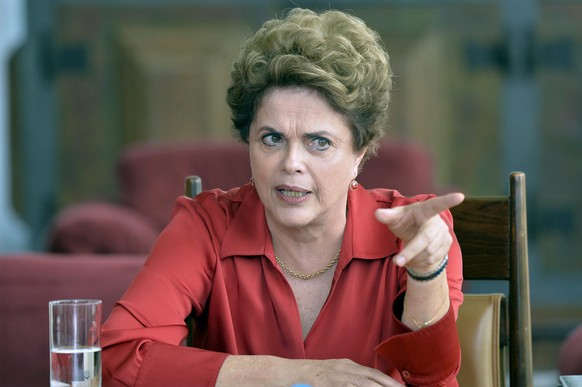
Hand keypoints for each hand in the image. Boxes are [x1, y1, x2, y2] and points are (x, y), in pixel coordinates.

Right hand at [216, 356, 403, 386]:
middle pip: (375, 378)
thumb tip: (366, 384)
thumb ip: (347, 381)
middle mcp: (345, 367)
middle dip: (392, 386)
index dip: (390, 383)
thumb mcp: (331, 377)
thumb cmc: (308, 379)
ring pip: (367, 382)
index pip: (374, 375)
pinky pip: (352, 385)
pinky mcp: (331, 380)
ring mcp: (338, 374)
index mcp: (347, 366)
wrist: (285, 374)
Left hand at [374, 193, 463, 273]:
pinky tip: (414, 258)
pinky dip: (419, 262)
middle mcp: (437, 221)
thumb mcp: (395, 218)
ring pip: (429, 253)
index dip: (448, 200)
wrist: (416, 236)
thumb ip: (387, 216)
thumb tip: (378, 214)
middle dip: (411, 251)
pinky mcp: (447, 245)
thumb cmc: (405, 222)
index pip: (436, 205)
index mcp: (425, 210)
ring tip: (404, 256)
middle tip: (396, 262)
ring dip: (413, 258)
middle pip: (426, 238)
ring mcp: (444, 233)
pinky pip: (433, 260)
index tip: (460, 196)